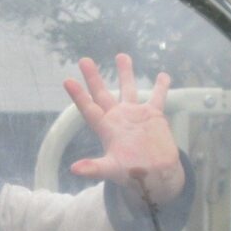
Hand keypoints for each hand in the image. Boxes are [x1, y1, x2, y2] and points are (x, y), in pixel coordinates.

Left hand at [64, 54, 184, 204]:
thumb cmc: (131, 174)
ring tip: (121, 55)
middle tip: (84, 60)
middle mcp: (118, 118)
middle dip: (94, 78)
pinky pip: (157, 97)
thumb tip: (74, 169)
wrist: (155, 176)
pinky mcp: (153, 115)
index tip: (67, 80)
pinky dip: (161, 86)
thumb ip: (94, 167)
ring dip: (125, 73)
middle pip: (103, 94)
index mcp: (106, 128)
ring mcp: (135, 115)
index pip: (89, 109)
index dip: (79, 96)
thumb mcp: (111, 170)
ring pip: (128, 89)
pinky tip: (163, 74)